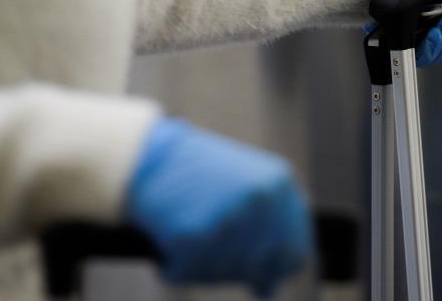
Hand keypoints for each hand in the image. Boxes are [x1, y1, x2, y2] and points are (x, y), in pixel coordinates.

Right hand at [124, 119, 311, 296]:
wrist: (146, 154)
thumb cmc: (196, 174)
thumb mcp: (244, 190)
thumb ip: (267, 232)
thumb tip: (270, 289)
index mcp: (281, 185)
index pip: (295, 253)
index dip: (275, 269)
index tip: (258, 272)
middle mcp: (262, 200)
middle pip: (258, 269)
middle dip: (233, 268)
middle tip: (207, 245)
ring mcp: (231, 217)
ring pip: (222, 274)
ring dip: (202, 266)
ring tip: (187, 231)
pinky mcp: (194, 234)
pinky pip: (186, 272)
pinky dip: (174, 265)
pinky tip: (170, 237)